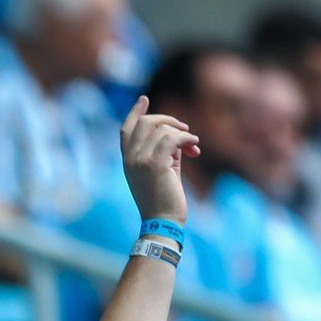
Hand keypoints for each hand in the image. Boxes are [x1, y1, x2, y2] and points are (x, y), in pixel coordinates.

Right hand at [120, 96, 199, 224]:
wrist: (162, 221)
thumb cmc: (164, 199)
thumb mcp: (161, 170)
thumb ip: (163, 151)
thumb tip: (177, 134)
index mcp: (127, 161)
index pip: (126, 130)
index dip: (135, 113)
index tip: (144, 99)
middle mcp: (130, 158)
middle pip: (145, 123)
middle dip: (168, 120)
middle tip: (185, 130)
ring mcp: (140, 160)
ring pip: (162, 130)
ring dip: (182, 133)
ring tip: (193, 146)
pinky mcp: (154, 164)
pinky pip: (173, 138)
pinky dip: (188, 139)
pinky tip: (195, 148)